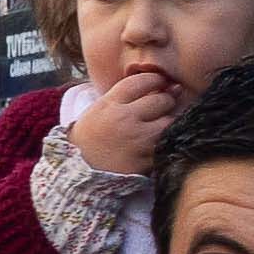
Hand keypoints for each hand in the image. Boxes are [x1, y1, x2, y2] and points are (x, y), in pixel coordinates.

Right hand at [67, 65, 184, 178]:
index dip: (155, 80)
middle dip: (164, 102)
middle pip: (161, 100)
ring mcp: (136, 141)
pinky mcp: (145, 161)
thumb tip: (174, 86)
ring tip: (154, 129)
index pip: (142, 81)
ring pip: (169, 123)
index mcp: (109, 104)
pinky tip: (152, 144)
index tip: (159, 83)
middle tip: (157, 110)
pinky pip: (166, 145)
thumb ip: (129, 95)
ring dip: (167, 124)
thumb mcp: (100, 109)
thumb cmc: (93, 137)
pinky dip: (163, 143)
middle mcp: (124, 120)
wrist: (80, 173)